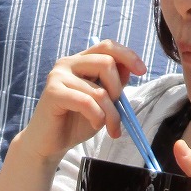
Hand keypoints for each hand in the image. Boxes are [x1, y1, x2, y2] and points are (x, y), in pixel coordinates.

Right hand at [15, 40, 146, 165]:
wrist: (49, 144)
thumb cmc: (75, 123)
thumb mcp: (102, 102)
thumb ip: (114, 84)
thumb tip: (130, 69)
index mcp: (79, 61)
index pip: (107, 46)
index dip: (127, 55)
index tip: (142, 71)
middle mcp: (67, 63)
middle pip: (106, 63)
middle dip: (118, 90)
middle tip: (119, 112)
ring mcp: (58, 76)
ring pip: (99, 90)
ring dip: (111, 113)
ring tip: (111, 128)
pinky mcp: (53, 92)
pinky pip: (86, 102)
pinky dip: (97, 116)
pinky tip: (96, 125)